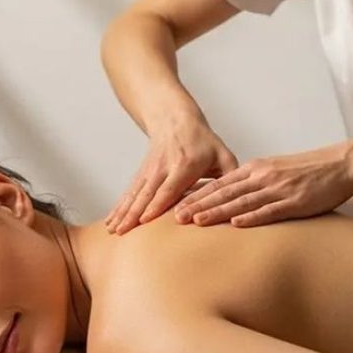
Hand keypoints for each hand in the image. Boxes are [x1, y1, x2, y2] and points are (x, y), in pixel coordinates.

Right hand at [105, 115, 237, 233]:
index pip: (170, 187)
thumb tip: (242, 201)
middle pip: (147, 193)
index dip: (158, 204)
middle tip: (123, 232)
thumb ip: (230, 177)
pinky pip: (129, 193)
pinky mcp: (141, 174)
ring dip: (122, 212)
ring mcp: (150, 171)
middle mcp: (164, 168)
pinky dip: (118, 207)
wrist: (175, 119)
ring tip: (112, 231)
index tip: (146, 220)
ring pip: (134, 194)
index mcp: (185, 165)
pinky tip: (110, 222)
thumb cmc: (203, 141)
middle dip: (135, 213)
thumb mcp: (222, 155)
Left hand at [173, 143, 352, 227]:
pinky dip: (251, 217)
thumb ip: (254, 182)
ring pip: (242, 201)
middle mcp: (263, 176)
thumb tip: (231, 199)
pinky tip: (236, 224)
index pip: (220, 183)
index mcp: (257, 168)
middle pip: (225, 192)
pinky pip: (270, 210)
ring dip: (217, 212)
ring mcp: (278, 189)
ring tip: (197, 222)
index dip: (198, 195)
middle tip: (176, 217)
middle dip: (199, 205)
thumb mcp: (275, 171)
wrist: (339, 165)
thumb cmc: (308, 171)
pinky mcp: (295, 201)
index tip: (177, 205)